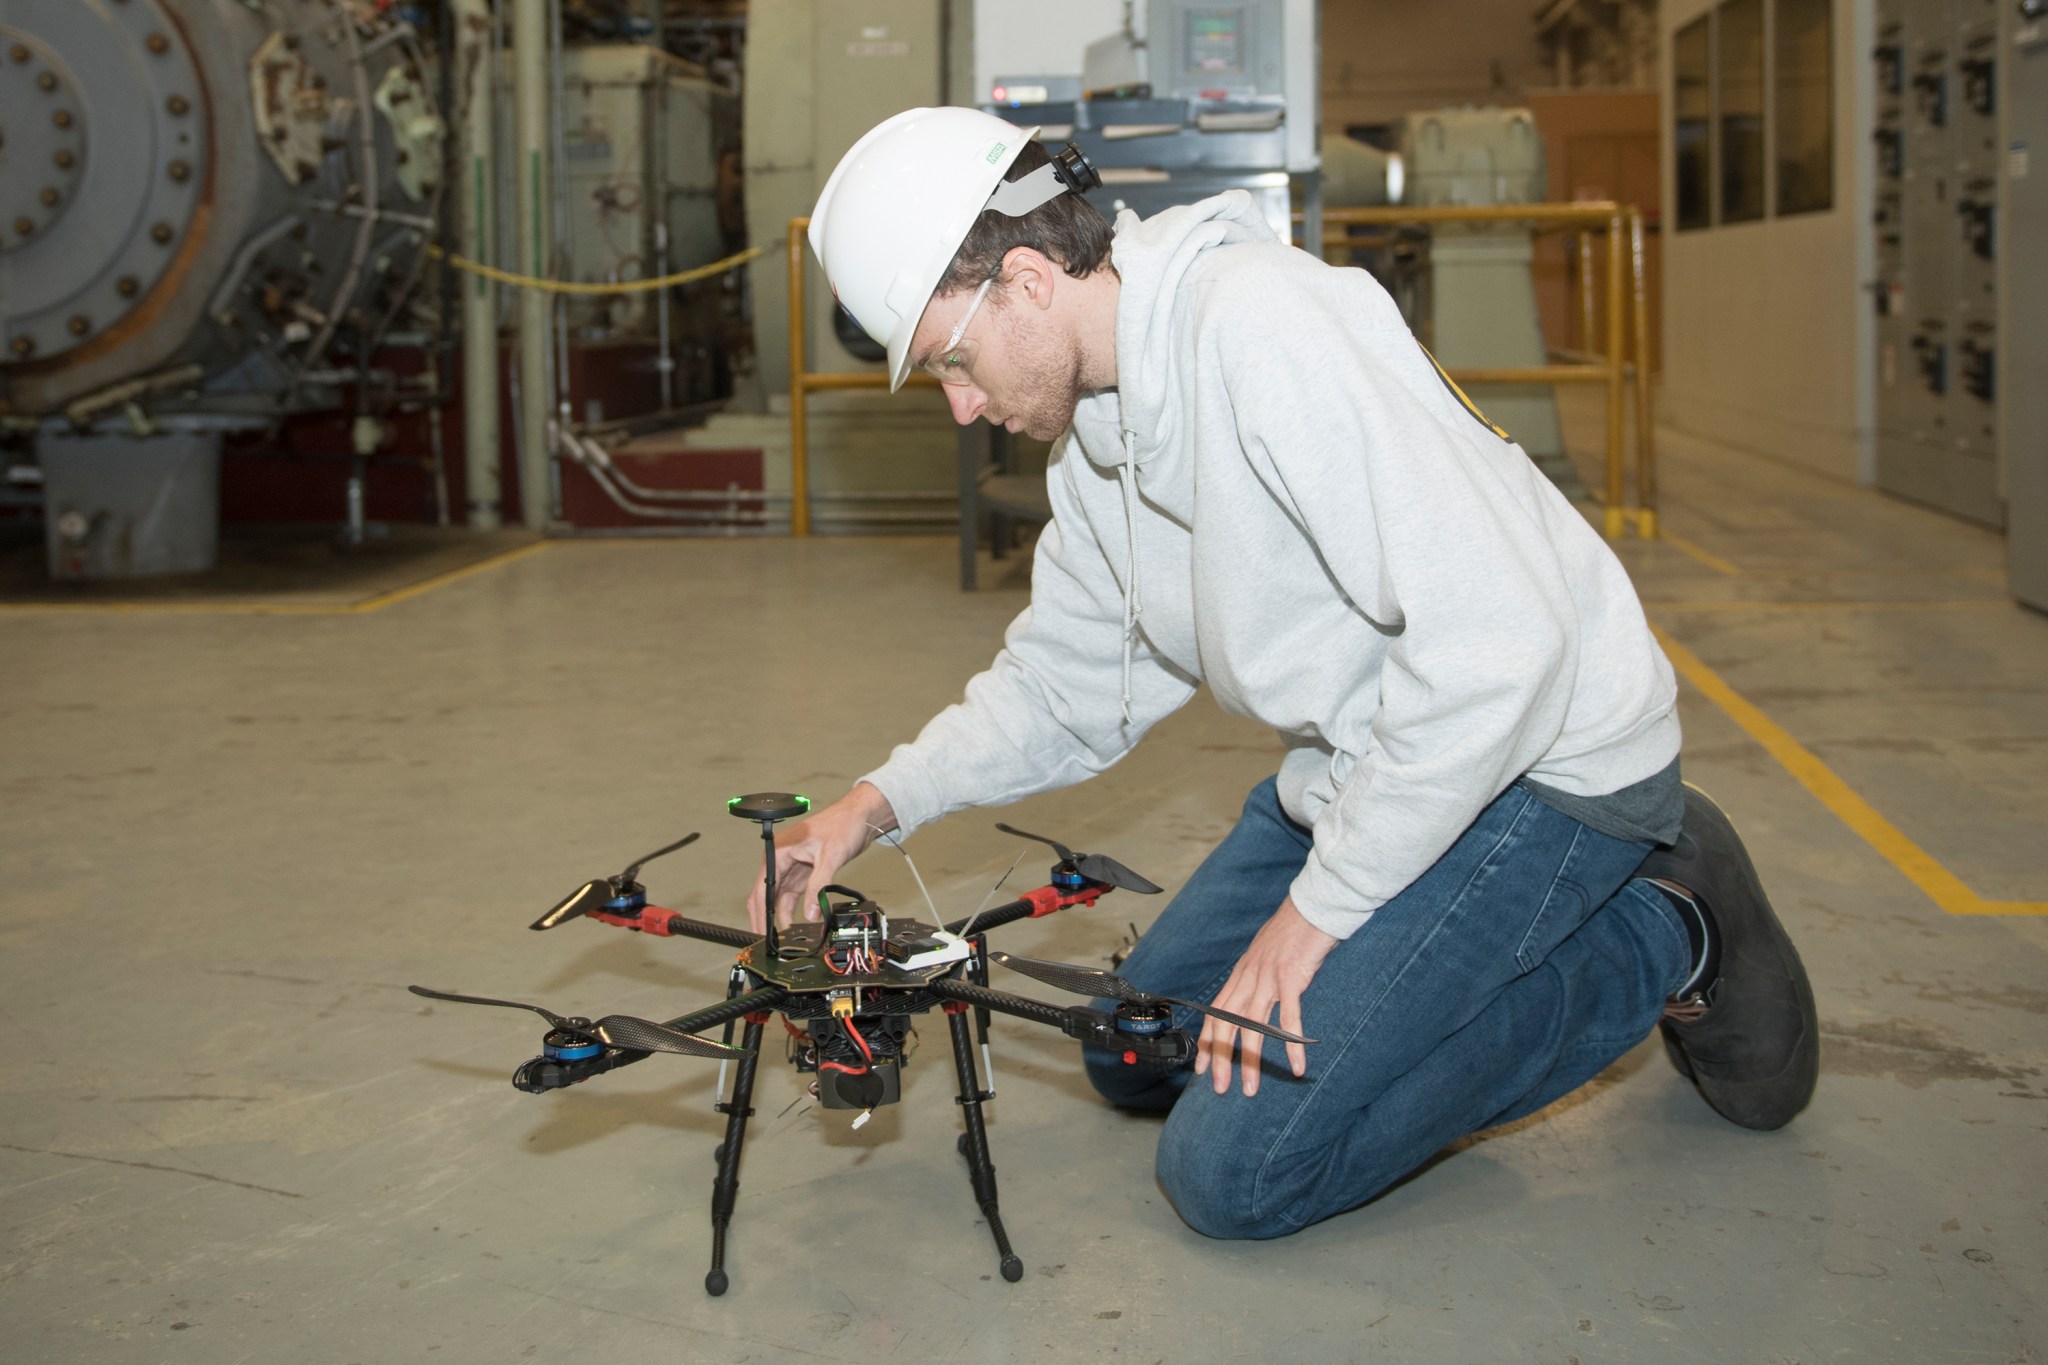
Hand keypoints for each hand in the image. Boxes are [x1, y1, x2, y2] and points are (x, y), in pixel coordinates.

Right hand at [743, 783, 897, 931]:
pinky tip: (797, 924)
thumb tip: (811, 912)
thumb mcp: (830, 856)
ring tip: (782, 938)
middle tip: (767, 941)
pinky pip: (793, 896)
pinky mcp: (804, 873)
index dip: (760, 912)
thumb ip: (818, 885)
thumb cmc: (842, 824)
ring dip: (781, 917)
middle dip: (765, 918)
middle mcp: (780, 860)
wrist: (859, 818)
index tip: (761, 931)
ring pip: (779, 898)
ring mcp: (791, 867)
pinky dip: (794, 910)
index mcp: (778, 851)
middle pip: (765, 895)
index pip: (762, 887)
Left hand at [1194, 898, 1337, 1096]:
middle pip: (1226, 1025)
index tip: (1202, 1068)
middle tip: (1220, 1088)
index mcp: (1242, 974)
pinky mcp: (1291, 977)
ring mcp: (1268, 977)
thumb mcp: (1267, 955)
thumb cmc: (1294, 931)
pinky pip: (1288, 1019)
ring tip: (1250, 1087)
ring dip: (1250, 1060)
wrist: (1314, 905)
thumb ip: (1258, 977)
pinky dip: (1291, 1045)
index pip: (1215, 1013)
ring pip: (1251, 1027)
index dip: (1207, 1042)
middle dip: (1220, 1058)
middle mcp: (1249, 977)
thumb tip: (1254, 998)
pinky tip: (1297, 1066)